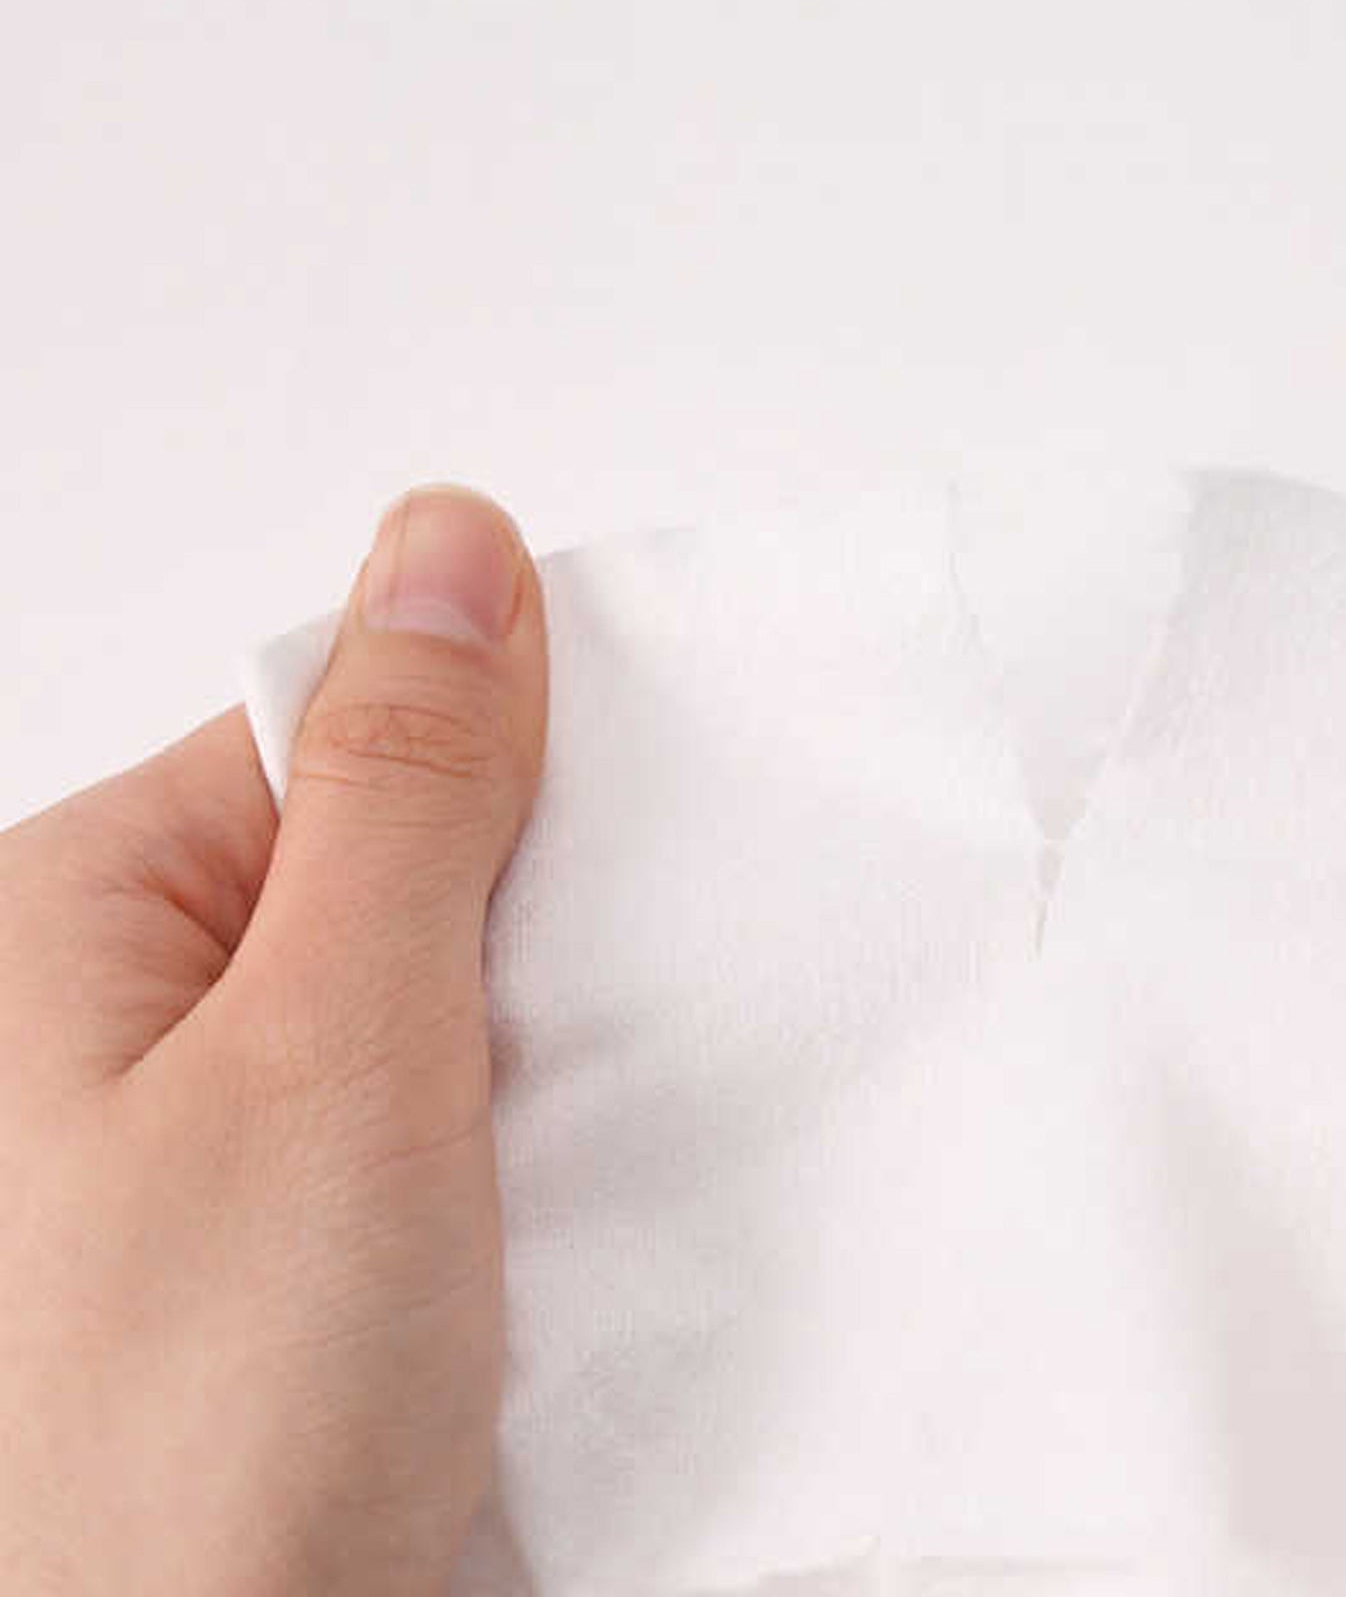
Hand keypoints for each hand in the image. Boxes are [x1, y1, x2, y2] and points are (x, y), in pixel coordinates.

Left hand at [0, 486, 546, 1596]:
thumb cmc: (188, 1451)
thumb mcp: (334, 1057)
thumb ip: (405, 786)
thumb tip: (451, 541)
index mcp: (73, 916)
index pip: (338, 728)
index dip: (505, 766)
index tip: (625, 844)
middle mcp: (105, 1018)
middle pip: (393, 863)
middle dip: (526, 937)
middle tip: (582, 1049)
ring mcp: (187, 1149)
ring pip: (432, 1008)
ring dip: (533, 1063)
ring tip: (566, 1170)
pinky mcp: (274, 1258)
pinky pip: (431, 1134)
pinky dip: (516, 1161)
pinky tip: (545, 1232)